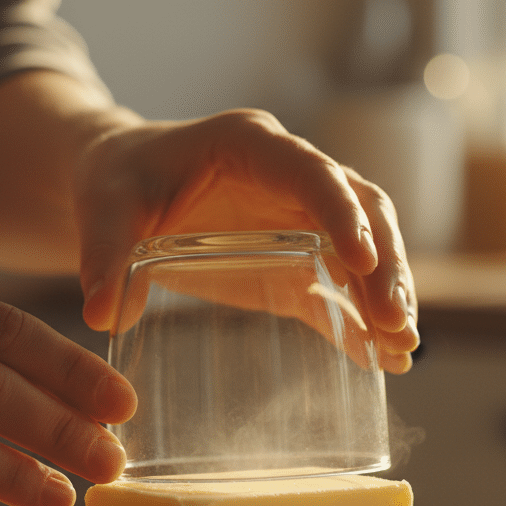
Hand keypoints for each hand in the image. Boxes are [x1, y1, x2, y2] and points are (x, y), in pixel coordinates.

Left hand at [74, 109, 418, 373]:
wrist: (123, 186)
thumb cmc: (117, 180)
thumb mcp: (103, 206)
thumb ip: (104, 252)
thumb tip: (102, 315)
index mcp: (252, 145)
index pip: (313, 171)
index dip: (342, 211)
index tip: (361, 259)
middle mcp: (292, 176)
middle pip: (362, 211)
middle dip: (385, 265)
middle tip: (395, 321)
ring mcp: (302, 220)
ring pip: (367, 248)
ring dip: (389, 294)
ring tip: (403, 347)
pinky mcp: (297, 263)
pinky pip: (340, 289)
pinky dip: (362, 322)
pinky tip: (385, 359)